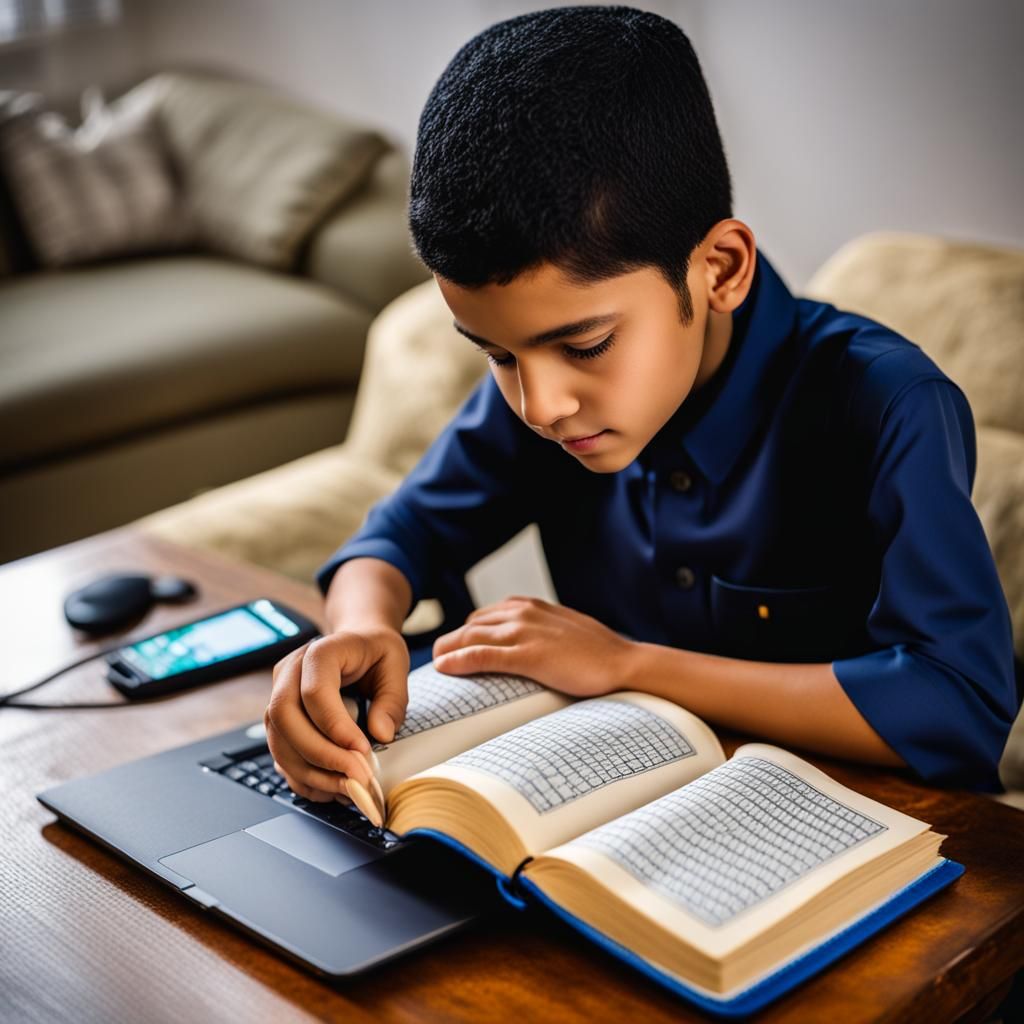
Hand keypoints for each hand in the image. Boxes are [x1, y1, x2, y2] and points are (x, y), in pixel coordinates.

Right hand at [264, 627, 409, 801]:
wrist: (358, 644)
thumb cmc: (375, 652)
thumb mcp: (396, 664)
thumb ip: (393, 699)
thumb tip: (381, 734)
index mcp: (320, 652)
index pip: (314, 692)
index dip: (335, 726)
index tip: (363, 750)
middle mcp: (290, 672)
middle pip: (284, 718)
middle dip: (320, 755)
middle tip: (356, 776)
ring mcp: (279, 697)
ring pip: (278, 742)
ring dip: (312, 773)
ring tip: (349, 788)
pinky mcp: (280, 723)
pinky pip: (282, 756)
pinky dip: (305, 778)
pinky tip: (333, 788)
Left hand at [431, 596, 634, 697]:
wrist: (624, 663)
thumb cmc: (597, 652)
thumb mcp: (561, 631)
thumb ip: (537, 631)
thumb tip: (521, 645)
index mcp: (529, 606)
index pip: (483, 616)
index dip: (464, 634)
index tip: (452, 649)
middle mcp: (522, 612)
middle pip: (471, 625)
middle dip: (450, 642)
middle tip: (435, 661)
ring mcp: (525, 632)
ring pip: (471, 637)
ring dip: (447, 650)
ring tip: (433, 666)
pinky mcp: (529, 654)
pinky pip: (484, 655)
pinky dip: (460, 660)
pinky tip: (444, 667)